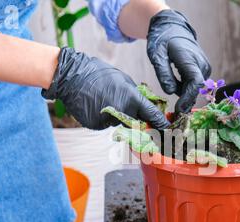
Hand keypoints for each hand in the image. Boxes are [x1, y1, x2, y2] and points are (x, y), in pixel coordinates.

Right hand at [42, 47, 169, 129]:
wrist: (72, 76)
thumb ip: (136, 95)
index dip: (160, 123)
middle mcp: (122, 111)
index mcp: (132, 98)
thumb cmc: (99, 74)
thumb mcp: (124, 79)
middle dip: (135, 120)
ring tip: (104, 100)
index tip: (166, 129)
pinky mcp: (96, 125)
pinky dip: (103, 119)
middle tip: (124, 108)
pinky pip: (105, 125)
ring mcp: (108, 120)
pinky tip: (95, 105)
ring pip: (119, 124)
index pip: (152, 115)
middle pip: (136, 124)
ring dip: (116, 116)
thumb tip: (146, 107)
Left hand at [147, 10, 210, 113]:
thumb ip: (163, 73)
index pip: (195, 83)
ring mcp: (204, 67)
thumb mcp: (156, 55)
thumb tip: (170, 92)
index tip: (178, 112)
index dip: (188, 99)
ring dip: (185, 97)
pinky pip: (195, 84)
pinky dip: (186, 90)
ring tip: (173, 106)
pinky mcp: (203, 70)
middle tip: (174, 117)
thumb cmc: (162, 40)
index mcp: (190, 59)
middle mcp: (201, 64)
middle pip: (196, 89)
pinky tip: (176, 90)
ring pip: (196, 88)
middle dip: (186, 103)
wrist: (173, 28)